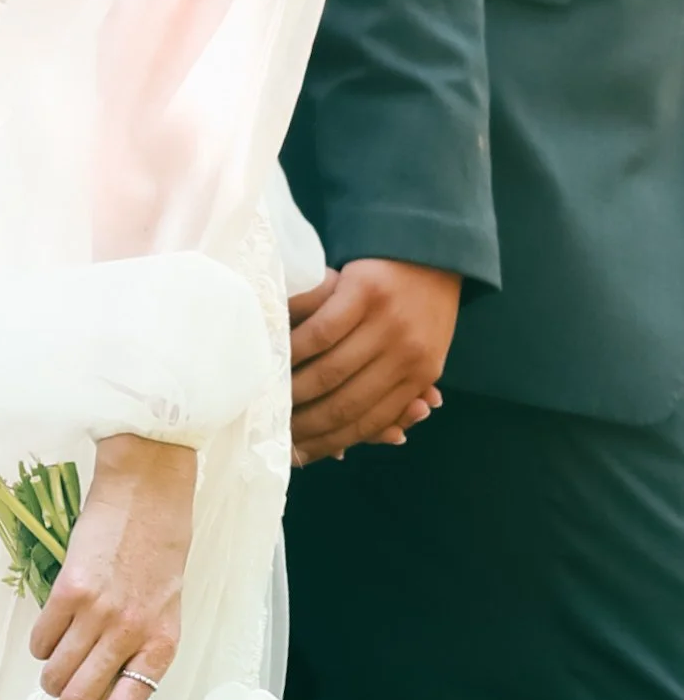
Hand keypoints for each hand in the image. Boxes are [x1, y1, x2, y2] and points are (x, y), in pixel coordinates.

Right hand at [29, 434, 195, 699]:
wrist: (148, 490)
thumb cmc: (162, 548)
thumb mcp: (166, 606)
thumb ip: (141, 648)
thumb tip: (107, 692)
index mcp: (162, 643)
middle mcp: (130, 635)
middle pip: (82, 697)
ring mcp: (98, 614)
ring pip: (56, 673)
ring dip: (52, 678)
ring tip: (59, 664)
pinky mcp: (69, 592)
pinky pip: (41, 640)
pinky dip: (41, 645)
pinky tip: (53, 631)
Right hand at [289, 260, 460, 464]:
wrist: (431, 244)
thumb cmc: (419, 306)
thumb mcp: (423, 354)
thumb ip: (406, 395)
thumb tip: (393, 439)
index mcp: (420, 374)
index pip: (369, 422)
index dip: (329, 443)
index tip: (298, 455)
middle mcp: (406, 353)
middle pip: (346, 405)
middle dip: (305, 426)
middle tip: (274, 435)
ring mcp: (385, 322)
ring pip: (330, 373)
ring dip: (294, 392)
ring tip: (268, 402)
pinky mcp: (363, 291)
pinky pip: (321, 332)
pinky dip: (294, 349)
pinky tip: (276, 358)